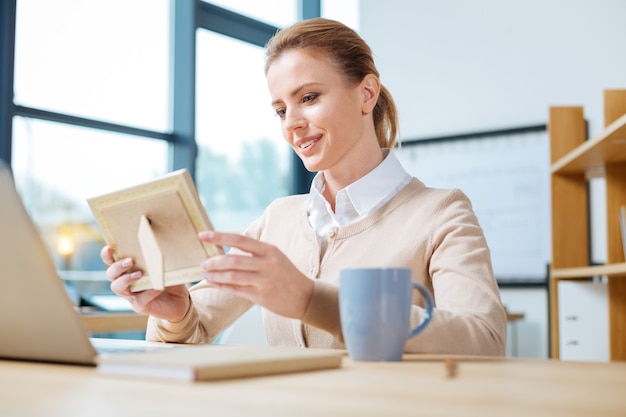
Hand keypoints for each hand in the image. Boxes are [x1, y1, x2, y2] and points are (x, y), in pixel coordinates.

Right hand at [100, 246, 190, 321]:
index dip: (107, 255)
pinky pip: (139, 300)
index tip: (109, 248)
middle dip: (117, 267)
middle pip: (111, 274)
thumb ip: (159, 255)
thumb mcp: (166, 264)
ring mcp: (131, 295)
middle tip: (130, 261)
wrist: (180, 300)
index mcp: (128, 269)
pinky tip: (157, 288)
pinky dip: (148, 293)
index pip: (112, 261)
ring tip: (139, 274)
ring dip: (126, 279)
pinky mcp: (140, 306)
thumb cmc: (169, 278)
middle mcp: (125, 282)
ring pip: (117, 287)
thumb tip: (162, 242)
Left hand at [198, 231, 313, 318]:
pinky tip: (213, 282)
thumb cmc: (286, 274)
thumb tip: (225, 249)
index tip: (202, 235)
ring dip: (215, 275)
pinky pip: (236, 290)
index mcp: (269, 250)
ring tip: (205, 273)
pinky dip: (221, 286)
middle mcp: (267, 264)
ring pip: (232, 276)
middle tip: (203, 262)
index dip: (219, 237)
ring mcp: (264, 281)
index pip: (240, 239)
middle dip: (214, 261)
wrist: (305, 296)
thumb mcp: (274, 257)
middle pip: (233, 260)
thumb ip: (253, 253)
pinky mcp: (261, 296)